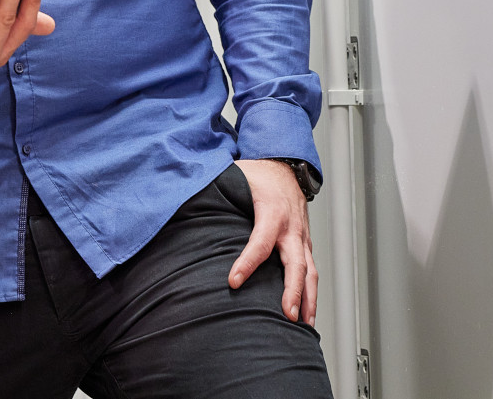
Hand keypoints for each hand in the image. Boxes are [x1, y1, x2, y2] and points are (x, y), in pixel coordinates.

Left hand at [228, 158, 317, 322]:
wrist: (285, 166)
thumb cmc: (258, 174)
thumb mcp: (236, 176)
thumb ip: (213, 189)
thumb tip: (182, 196)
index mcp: (272, 211)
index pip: (260, 241)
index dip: (247, 262)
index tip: (233, 282)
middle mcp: (291, 228)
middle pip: (296, 263)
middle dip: (293, 291)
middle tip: (287, 314)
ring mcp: (301, 237)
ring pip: (309, 272)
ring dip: (308, 299)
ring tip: (303, 325)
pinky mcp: (304, 245)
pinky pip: (310, 271)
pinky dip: (310, 293)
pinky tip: (306, 312)